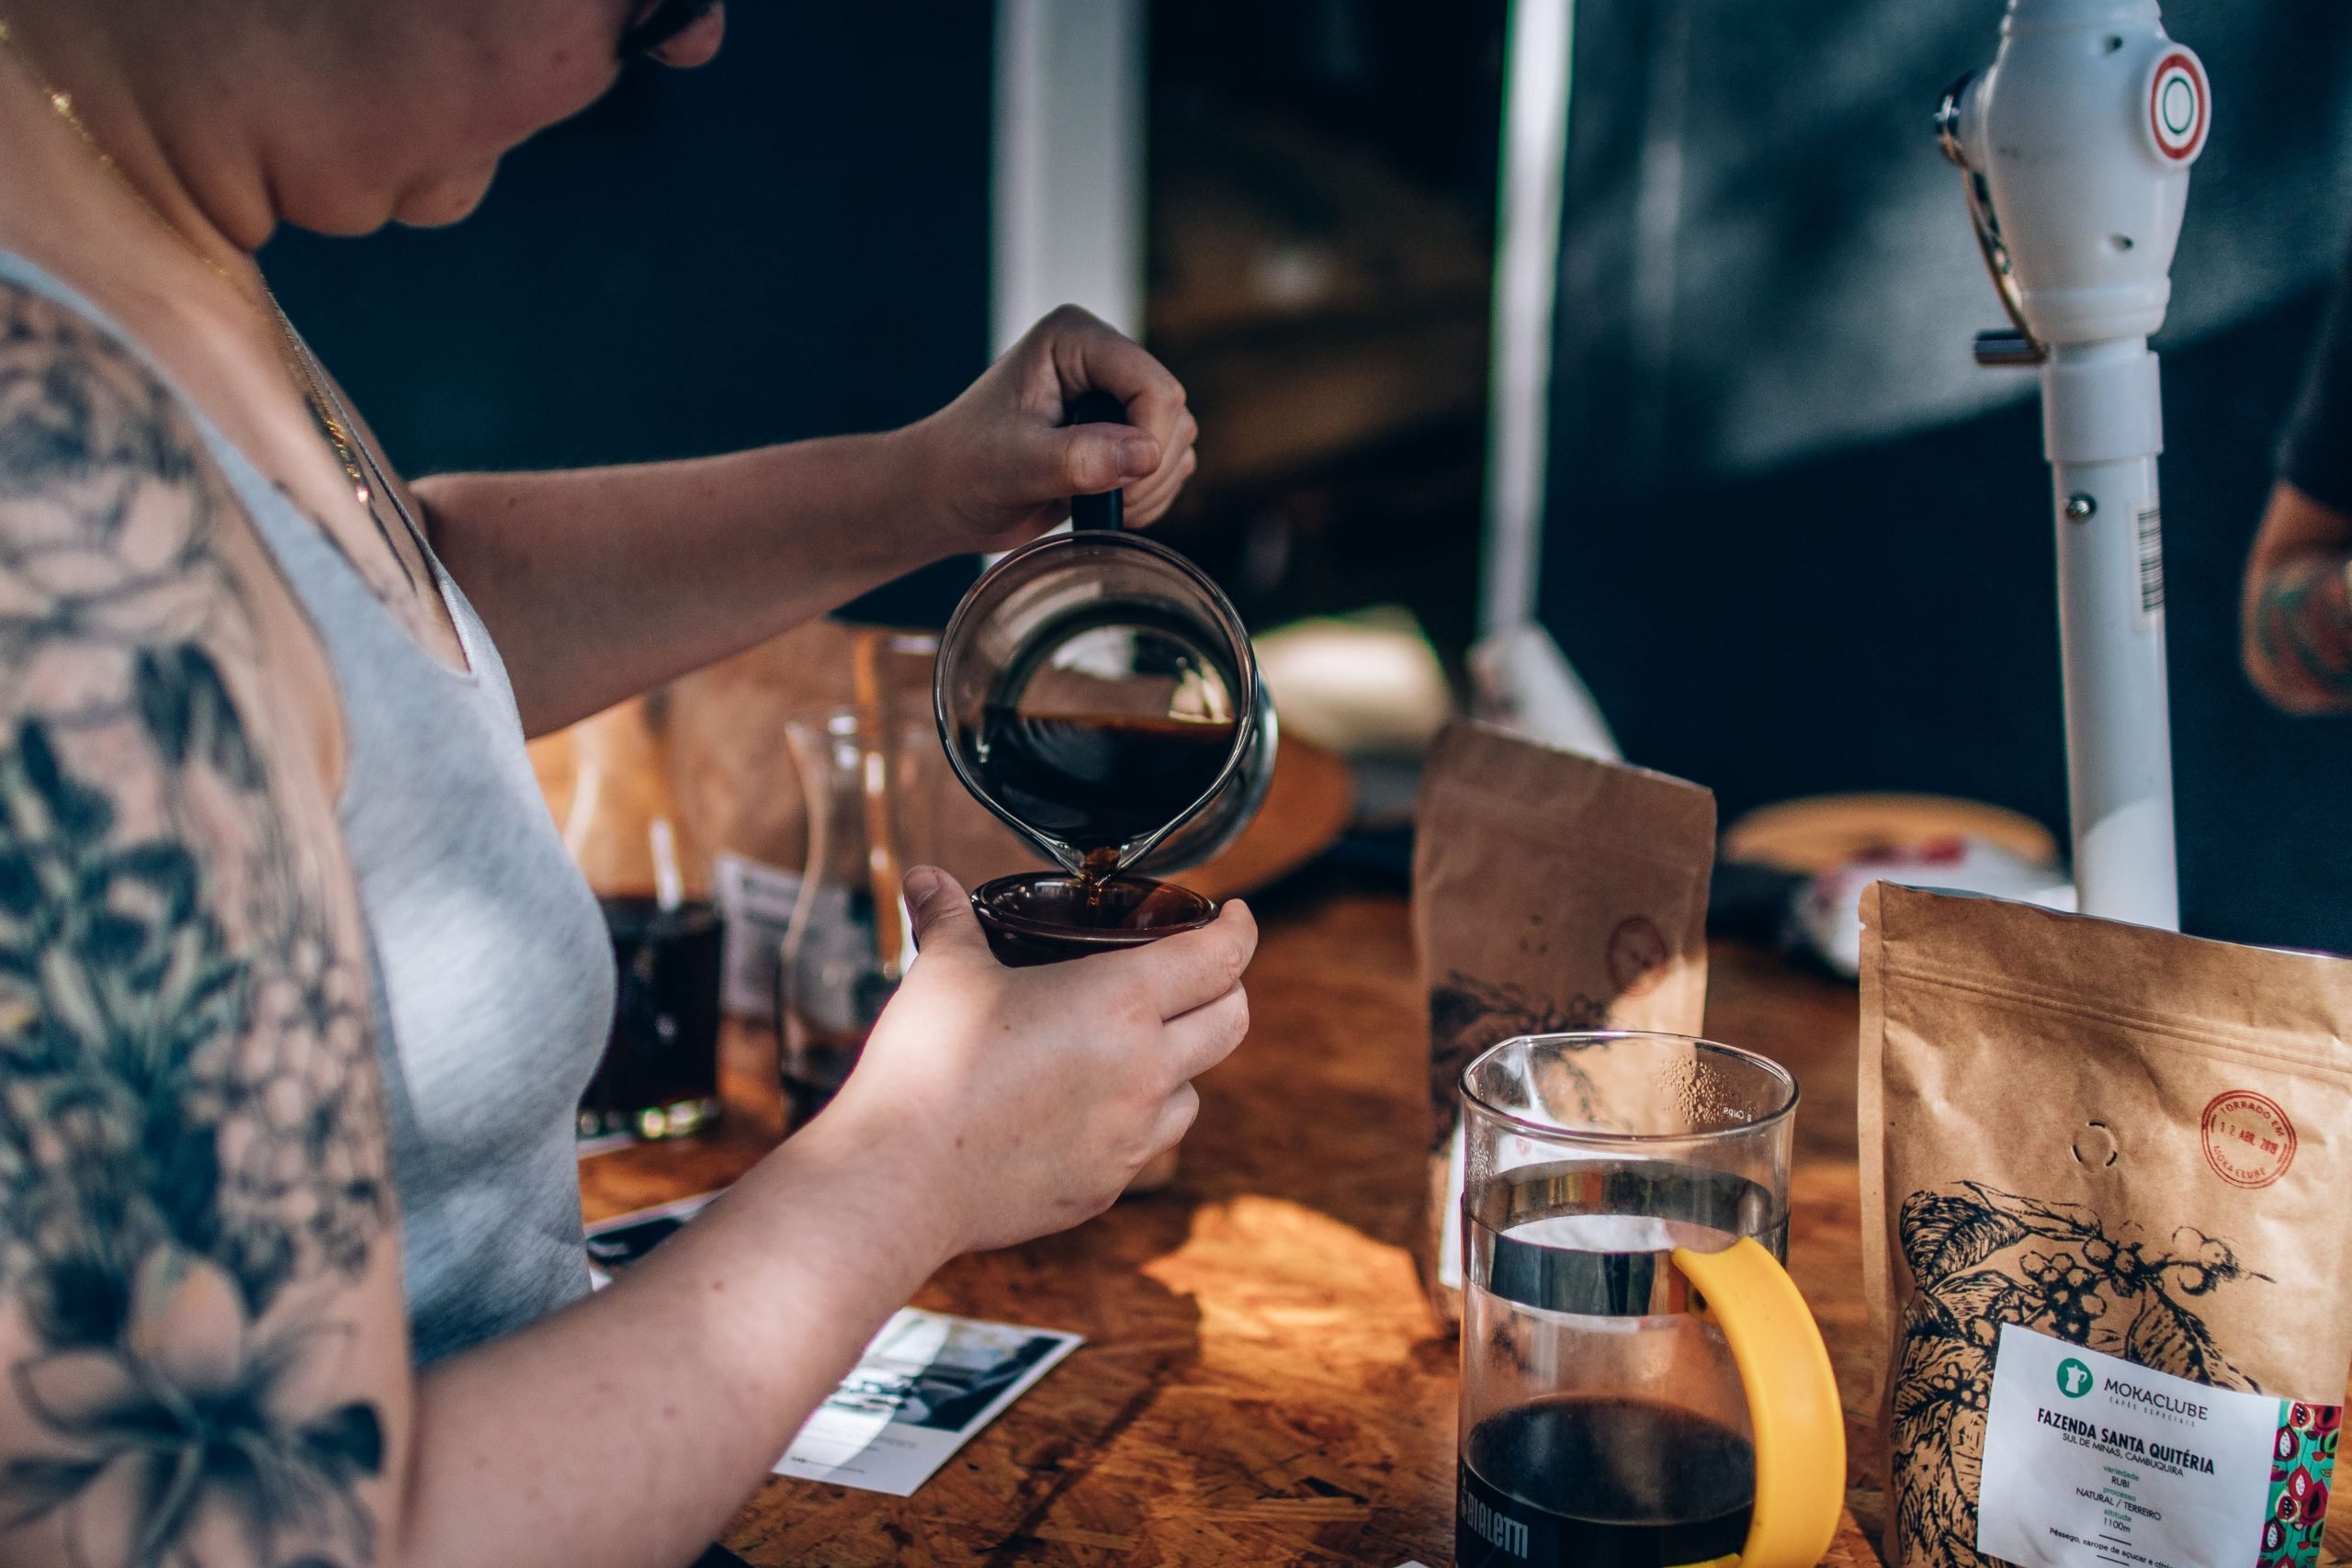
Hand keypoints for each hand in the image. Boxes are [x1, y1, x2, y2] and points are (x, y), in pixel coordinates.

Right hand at [813, 866, 1255, 1256]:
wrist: (901, 1180)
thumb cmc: (925, 1067)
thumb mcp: (941, 972)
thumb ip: (948, 917)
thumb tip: (927, 877)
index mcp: (1120, 1004)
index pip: (1219, 958)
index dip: (1238, 929)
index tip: (1236, 916)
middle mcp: (1145, 1071)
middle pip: (1232, 1022)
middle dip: (1227, 989)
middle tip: (1201, 974)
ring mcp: (1131, 1137)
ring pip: (1194, 1091)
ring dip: (1181, 1063)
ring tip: (1139, 1047)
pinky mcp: (1105, 1186)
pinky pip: (1146, 1145)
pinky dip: (1137, 1119)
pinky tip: (1092, 1108)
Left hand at [903, 306, 1200, 549]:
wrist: (945, 497)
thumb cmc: (963, 469)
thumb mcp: (1013, 465)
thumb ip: (1077, 458)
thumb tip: (1147, 456)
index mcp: (1074, 338)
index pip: (1153, 384)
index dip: (1149, 439)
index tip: (1115, 484)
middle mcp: (1102, 359)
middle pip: (1173, 413)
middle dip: (1146, 470)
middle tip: (1092, 500)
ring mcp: (1115, 397)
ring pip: (1178, 442)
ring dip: (1148, 487)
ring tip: (1089, 504)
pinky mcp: (1122, 435)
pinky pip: (1170, 467)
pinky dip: (1148, 497)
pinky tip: (1102, 508)